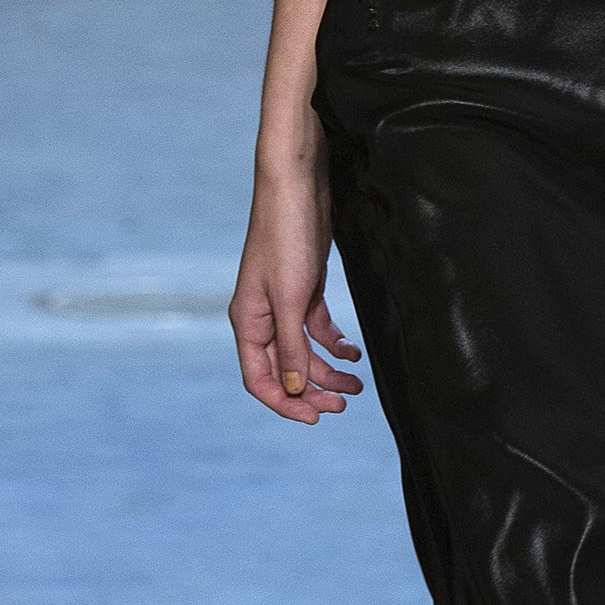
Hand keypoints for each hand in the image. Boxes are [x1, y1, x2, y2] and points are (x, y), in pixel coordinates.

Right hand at [230, 149, 365, 422]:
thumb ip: (291, 345)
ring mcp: (283, 304)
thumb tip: (293, 389)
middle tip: (343, 405)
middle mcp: (262, 318)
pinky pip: (317, 328)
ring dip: (327, 371)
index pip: (260, 379)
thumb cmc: (286, 236)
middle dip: (312, 391)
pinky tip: (353, 353)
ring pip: (303, 352)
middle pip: (284, 370)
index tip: (315, 418)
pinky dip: (334, 344)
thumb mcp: (290, 298)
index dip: (285, 403)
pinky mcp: (305, 289)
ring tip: (356, 386)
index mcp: (248, 322)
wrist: (298, 186)